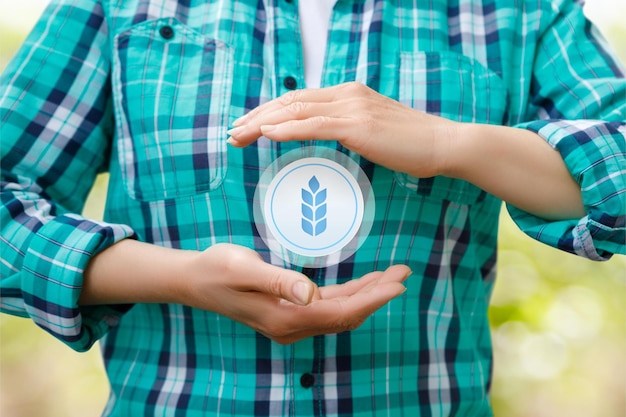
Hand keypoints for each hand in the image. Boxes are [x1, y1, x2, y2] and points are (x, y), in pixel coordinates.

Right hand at [181, 243, 409, 343]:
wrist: (195, 280)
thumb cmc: (217, 269)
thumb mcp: (244, 269)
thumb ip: (278, 280)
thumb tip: (310, 293)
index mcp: (284, 318)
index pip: (340, 312)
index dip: (372, 299)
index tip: (398, 285)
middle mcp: (292, 326)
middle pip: (346, 314)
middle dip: (377, 295)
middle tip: (404, 273)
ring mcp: (291, 322)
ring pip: (340, 311)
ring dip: (367, 294)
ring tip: (393, 275)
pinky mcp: (290, 312)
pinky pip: (328, 306)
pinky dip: (350, 294)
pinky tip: (364, 283)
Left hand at [227, 82, 456, 177]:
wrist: (443, 143)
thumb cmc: (412, 143)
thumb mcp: (375, 129)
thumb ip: (350, 127)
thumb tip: (330, 137)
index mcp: (348, 94)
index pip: (298, 99)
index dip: (269, 111)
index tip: (249, 126)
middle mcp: (346, 94)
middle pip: (289, 102)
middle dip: (256, 117)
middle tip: (233, 133)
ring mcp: (352, 107)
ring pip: (295, 111)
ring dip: (261, 124)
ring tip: (239, 137)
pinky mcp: (358, 125)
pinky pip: (313, 126)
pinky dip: (286, 129)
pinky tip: (266, 135)